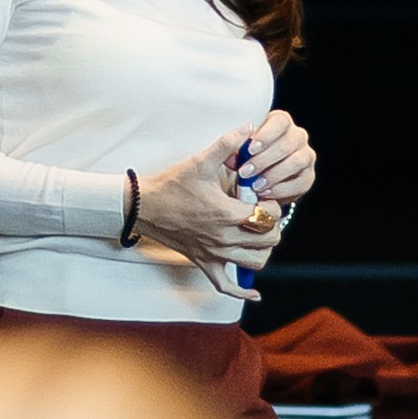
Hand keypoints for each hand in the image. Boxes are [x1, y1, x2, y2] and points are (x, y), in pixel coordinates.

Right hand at [136, 127, 284, 294]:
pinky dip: (243, 290)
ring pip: (255, 262)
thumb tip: (248, 127)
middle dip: (271, 226)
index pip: (269, 217)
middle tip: (261, 213)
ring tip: (256, 235)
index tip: (262, 197)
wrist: (144, 206)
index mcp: (227, 214)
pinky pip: (226, 287)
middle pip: (269, 240)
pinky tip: (254, 291)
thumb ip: (226, 144)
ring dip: (262, 249)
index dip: (273, 206)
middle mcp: (224, 238)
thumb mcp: (200, 161)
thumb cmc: (171, 185)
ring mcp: (214, 254)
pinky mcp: (203, 263)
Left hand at [236, 109, 315, 213]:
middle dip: (264, 159)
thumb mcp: (237, 153)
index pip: (280, 121)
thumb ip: (232, 150)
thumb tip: (232, 152)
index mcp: (280, 123)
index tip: (250, 149)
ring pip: (297, 161)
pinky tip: (266, 192)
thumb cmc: (249, 160)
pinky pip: (300, 182)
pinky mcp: (308, 176)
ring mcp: (306, 156)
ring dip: (274, 174)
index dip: (267, 134)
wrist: (259, 183)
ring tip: (255, 185)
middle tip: (246, 172)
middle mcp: (297, 136)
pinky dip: (281, 189)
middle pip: (287, 143)